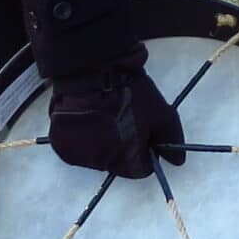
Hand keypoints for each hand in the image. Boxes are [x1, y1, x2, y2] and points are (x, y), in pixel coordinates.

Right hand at [47, 51, 184, 178]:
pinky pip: (78, 148)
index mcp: (127, 160)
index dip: (145, 149)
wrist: (91, 69)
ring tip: (103, 114)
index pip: (142, 169)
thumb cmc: (130, 91)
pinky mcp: (61, 147)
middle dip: (124, 146)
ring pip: (98, 156)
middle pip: (119, 163)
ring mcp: (78, 156)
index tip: (142, 129)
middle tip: (122, 118)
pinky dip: (82, 137)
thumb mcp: (161, 112)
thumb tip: (178, 161)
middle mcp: (101, 164)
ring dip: (102, 142)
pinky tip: (87, 117)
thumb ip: (171, 138)